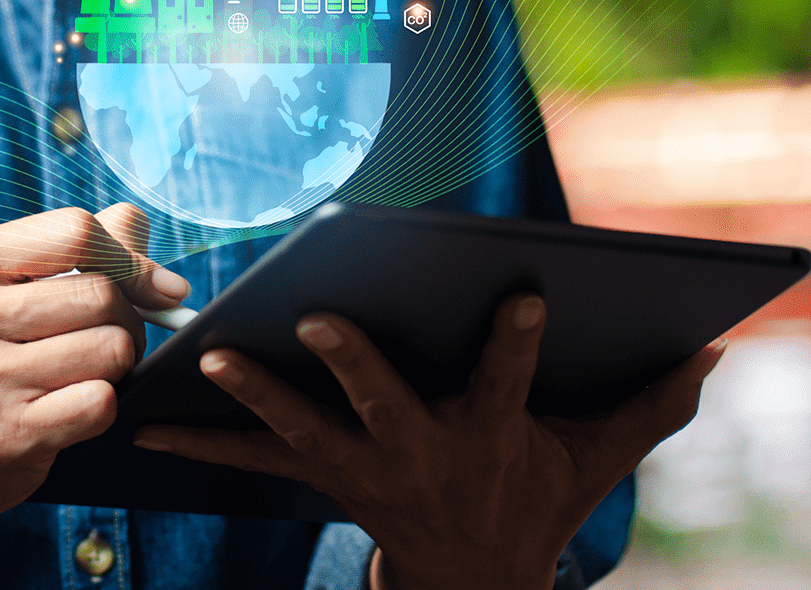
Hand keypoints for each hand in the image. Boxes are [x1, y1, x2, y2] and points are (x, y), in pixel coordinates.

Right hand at [0, 203, 189, 526]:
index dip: (129, 256)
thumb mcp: (16, 281)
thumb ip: (85, 245)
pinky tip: (72, 405)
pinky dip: (103, 403)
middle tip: (107, 335)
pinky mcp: (5, 432)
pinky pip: (101, 401)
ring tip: (85, 368)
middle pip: (101, 293)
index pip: (75, 231)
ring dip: (117, 362)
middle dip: (127, 317)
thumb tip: (151, 254)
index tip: (155, 286)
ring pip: (111, 347)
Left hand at [133, 295, 724, 589]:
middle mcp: (416, 452)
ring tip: (210, 359)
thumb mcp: (591, 460)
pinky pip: (248, 461)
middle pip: (382, 405)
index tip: (523, 294)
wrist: (469, 582)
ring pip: (301, 431)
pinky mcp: (314, 475)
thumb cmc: (527, 499)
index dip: (514, 344)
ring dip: (255, 396)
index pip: (508, 384)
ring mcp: (358, 468)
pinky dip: (198, 440)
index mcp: (486, 436)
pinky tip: (145, 424)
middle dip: (354, 364)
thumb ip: (642, 407)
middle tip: (315, 319)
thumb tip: (710, 353)